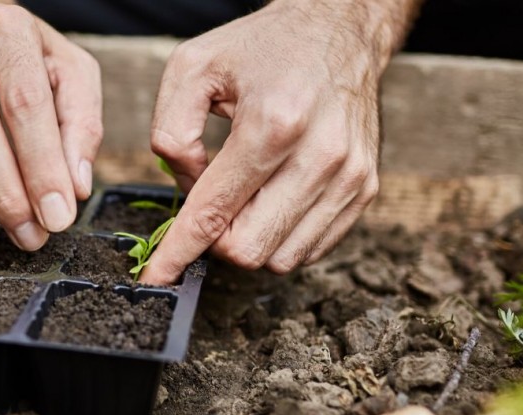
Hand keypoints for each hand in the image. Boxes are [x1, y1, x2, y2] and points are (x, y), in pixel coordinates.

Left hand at [141, 0, 418, 282]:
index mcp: (273, 123)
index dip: (178, 252)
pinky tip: (271, 200)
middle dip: (215, 241)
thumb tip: (185, 187)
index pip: (215, 212)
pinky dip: (280, 237)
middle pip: (248, 248)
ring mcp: (349, 176)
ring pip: (280, 258)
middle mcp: (320, 155)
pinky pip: (310, 249)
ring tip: (243, 196)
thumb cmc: (263, 48)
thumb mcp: (192, 68)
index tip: (156, 277)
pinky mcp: (366, 188)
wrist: (340, 29)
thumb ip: (170, 131)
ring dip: (249, 240)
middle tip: (208, 206)